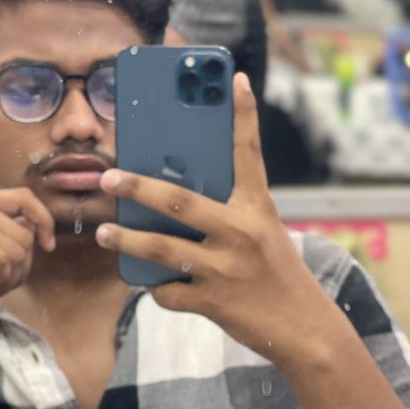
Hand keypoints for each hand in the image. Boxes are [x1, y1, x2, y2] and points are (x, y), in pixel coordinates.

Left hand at [96, 73, 334, 363]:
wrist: (305, 330)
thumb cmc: (277, 275)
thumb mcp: (263, 234)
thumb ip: (227, 215)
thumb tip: (172, 202)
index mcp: (257, 209)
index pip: (250, 153)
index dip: (243, 115)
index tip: (233, 79)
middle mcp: (241, 232)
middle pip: (178, 201)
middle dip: (137, 188)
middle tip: (108, 178)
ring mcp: (225, 267)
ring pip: (161, 248)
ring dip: (127, 240)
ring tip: (104, 233)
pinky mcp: (213, 301)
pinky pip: (168, 291)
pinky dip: (156, 288)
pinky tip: (154, 285)